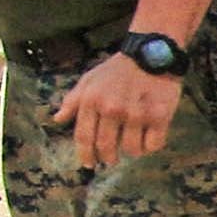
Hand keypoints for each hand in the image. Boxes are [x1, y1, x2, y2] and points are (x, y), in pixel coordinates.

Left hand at [54, 54, 181, 165]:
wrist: (152, 52)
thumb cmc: (117, 69)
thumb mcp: (89, 80)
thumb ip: (72, 101)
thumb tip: (57, 120)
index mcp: (92, 100)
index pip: (83, 136)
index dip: (85, 154)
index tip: (89, 163)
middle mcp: (112, 109)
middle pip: (106, 147)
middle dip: (108, 158)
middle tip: (111, 159)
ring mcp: (136, 114)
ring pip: (131, 150)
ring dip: (131, 152)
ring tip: (132, 146)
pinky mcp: (159, 116)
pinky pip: (152, 145)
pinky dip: (150, 146)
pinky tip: (149, 138)